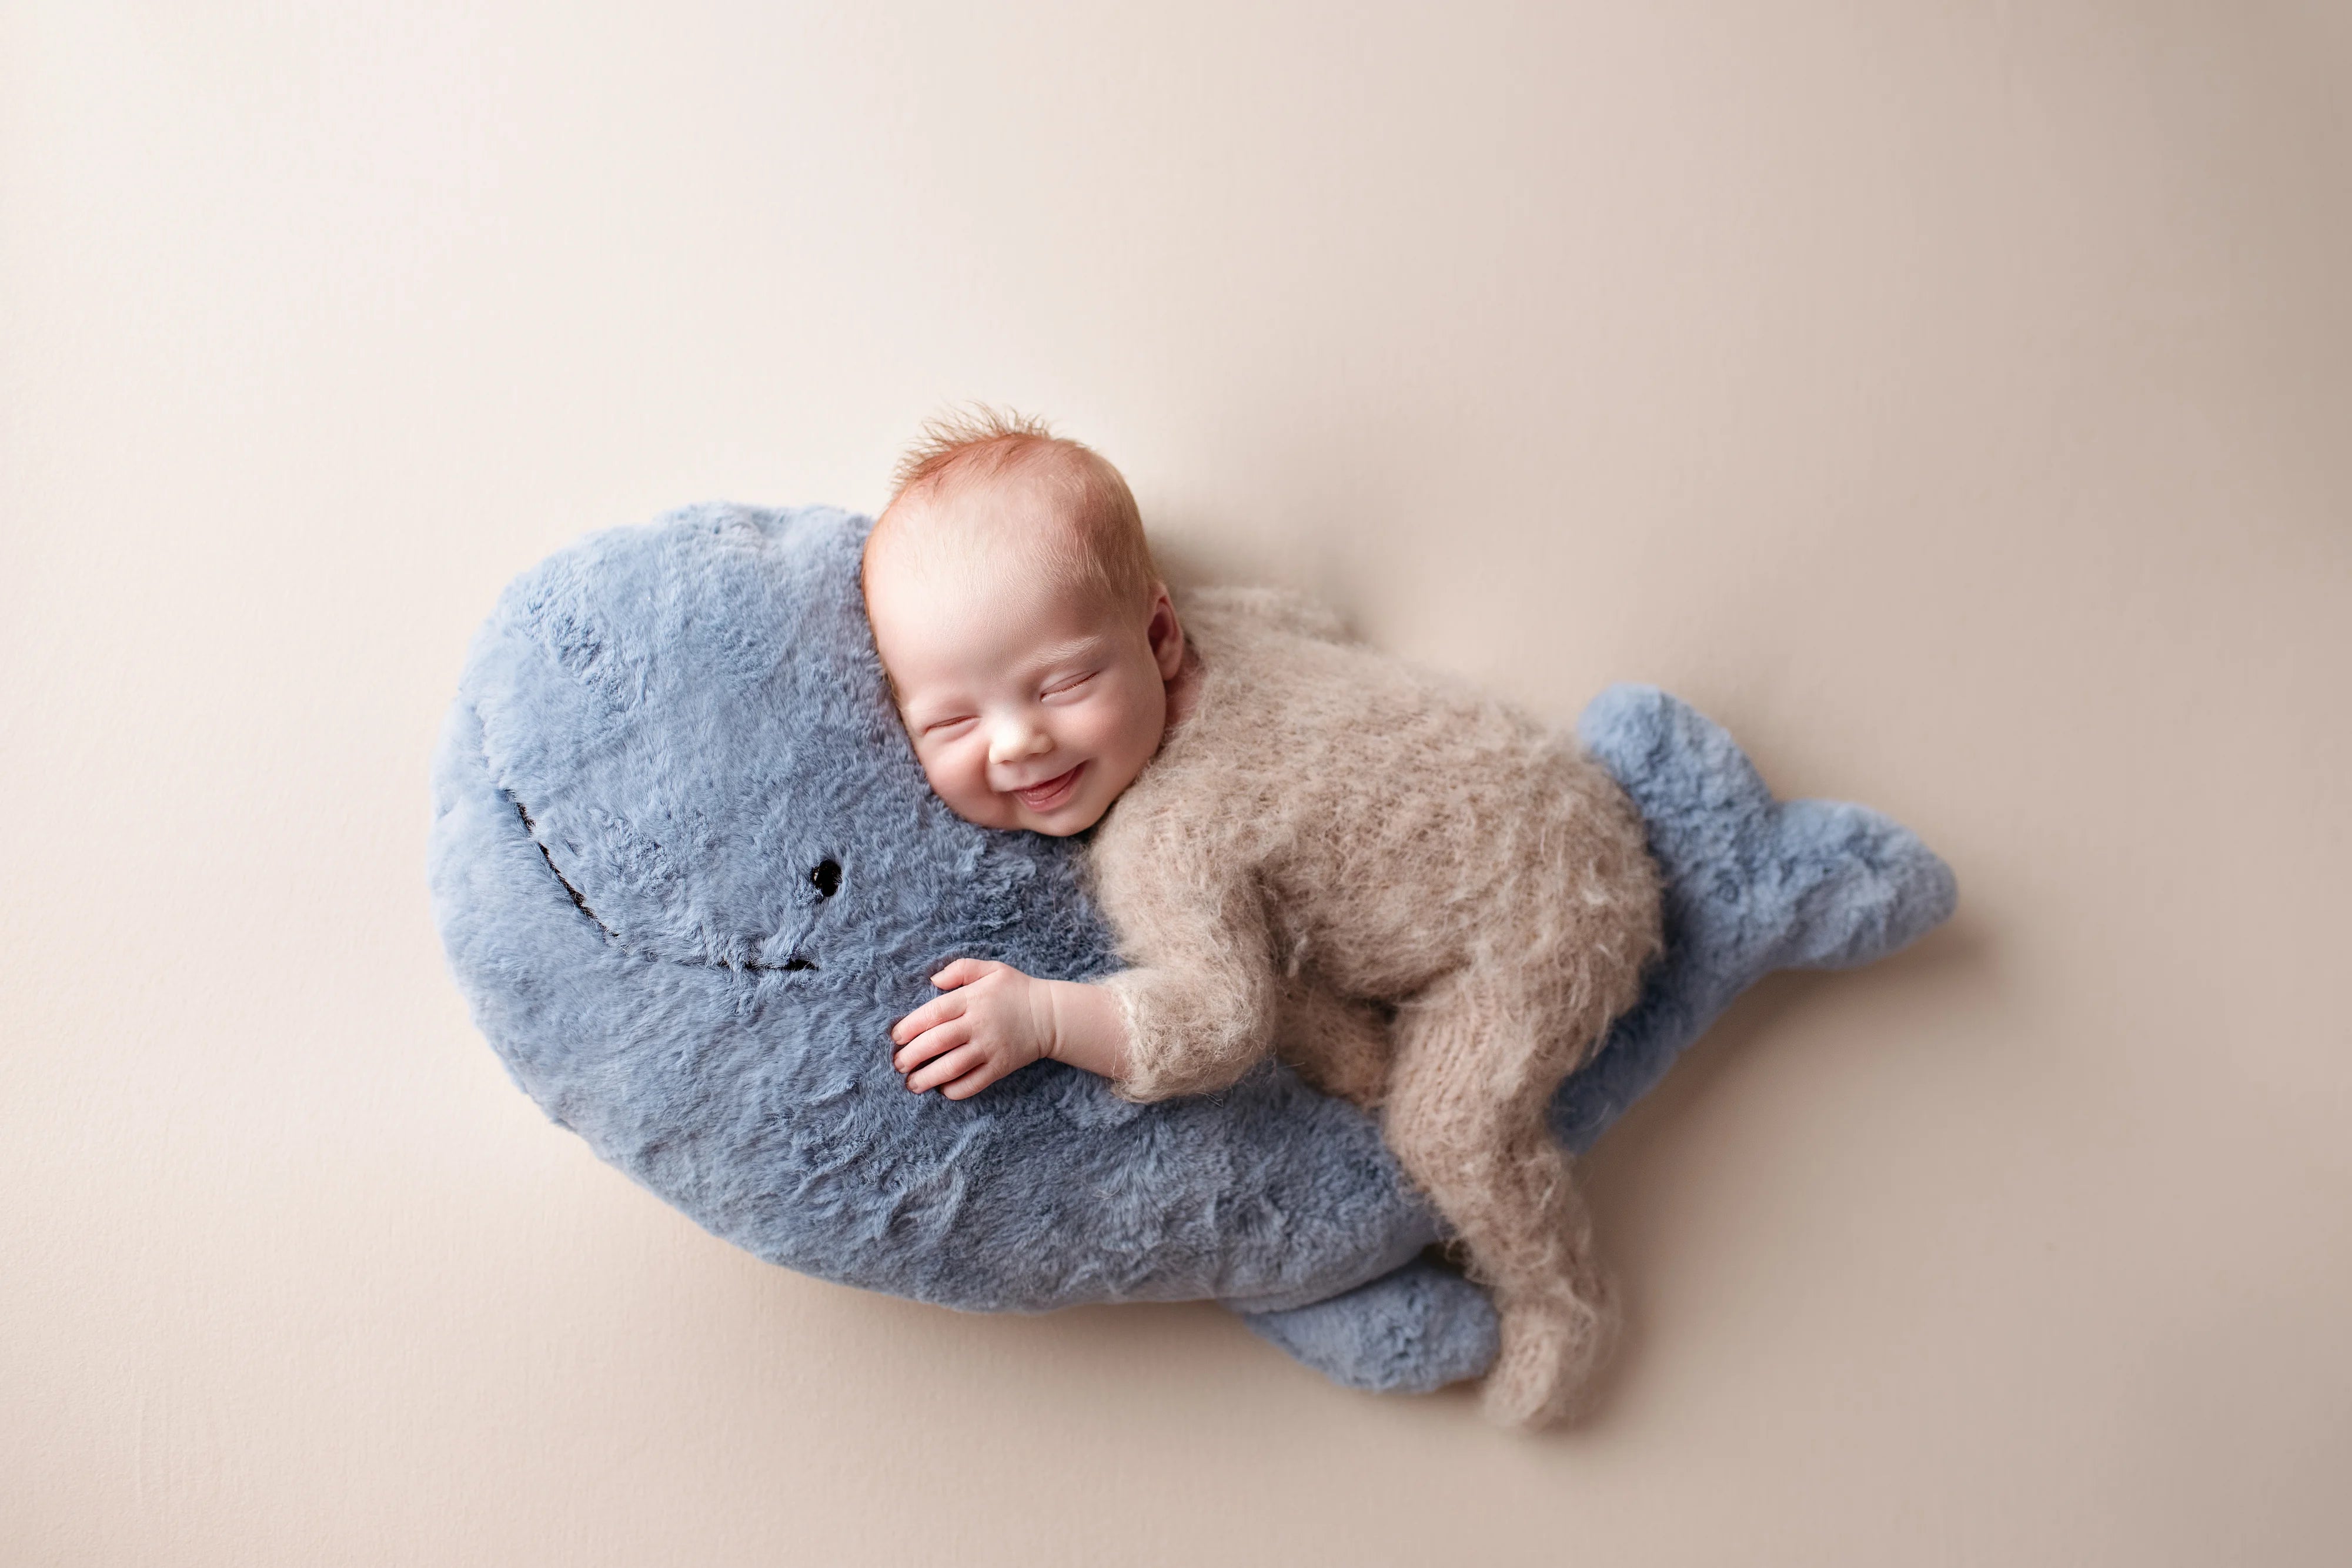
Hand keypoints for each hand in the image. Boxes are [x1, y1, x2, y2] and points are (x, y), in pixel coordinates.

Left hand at [889, 958, 1055, 1099]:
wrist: (1050, 1015)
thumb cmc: (1016, 990)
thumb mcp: (991, 969)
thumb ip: (960, 969)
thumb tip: (932, 980)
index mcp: (972, 999)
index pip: (934, 1013)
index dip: (910, 1026)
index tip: (896, 1037)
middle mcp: (978, 1025)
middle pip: (937, 1042)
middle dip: (912, 1056)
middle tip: (898, 1064)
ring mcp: (989, 1048)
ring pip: (952, 1067)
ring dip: (927, 1078)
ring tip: (912, 1084)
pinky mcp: (1000, 1067)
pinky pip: (973, 1084)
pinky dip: (955, 1090)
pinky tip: (943, 1090)